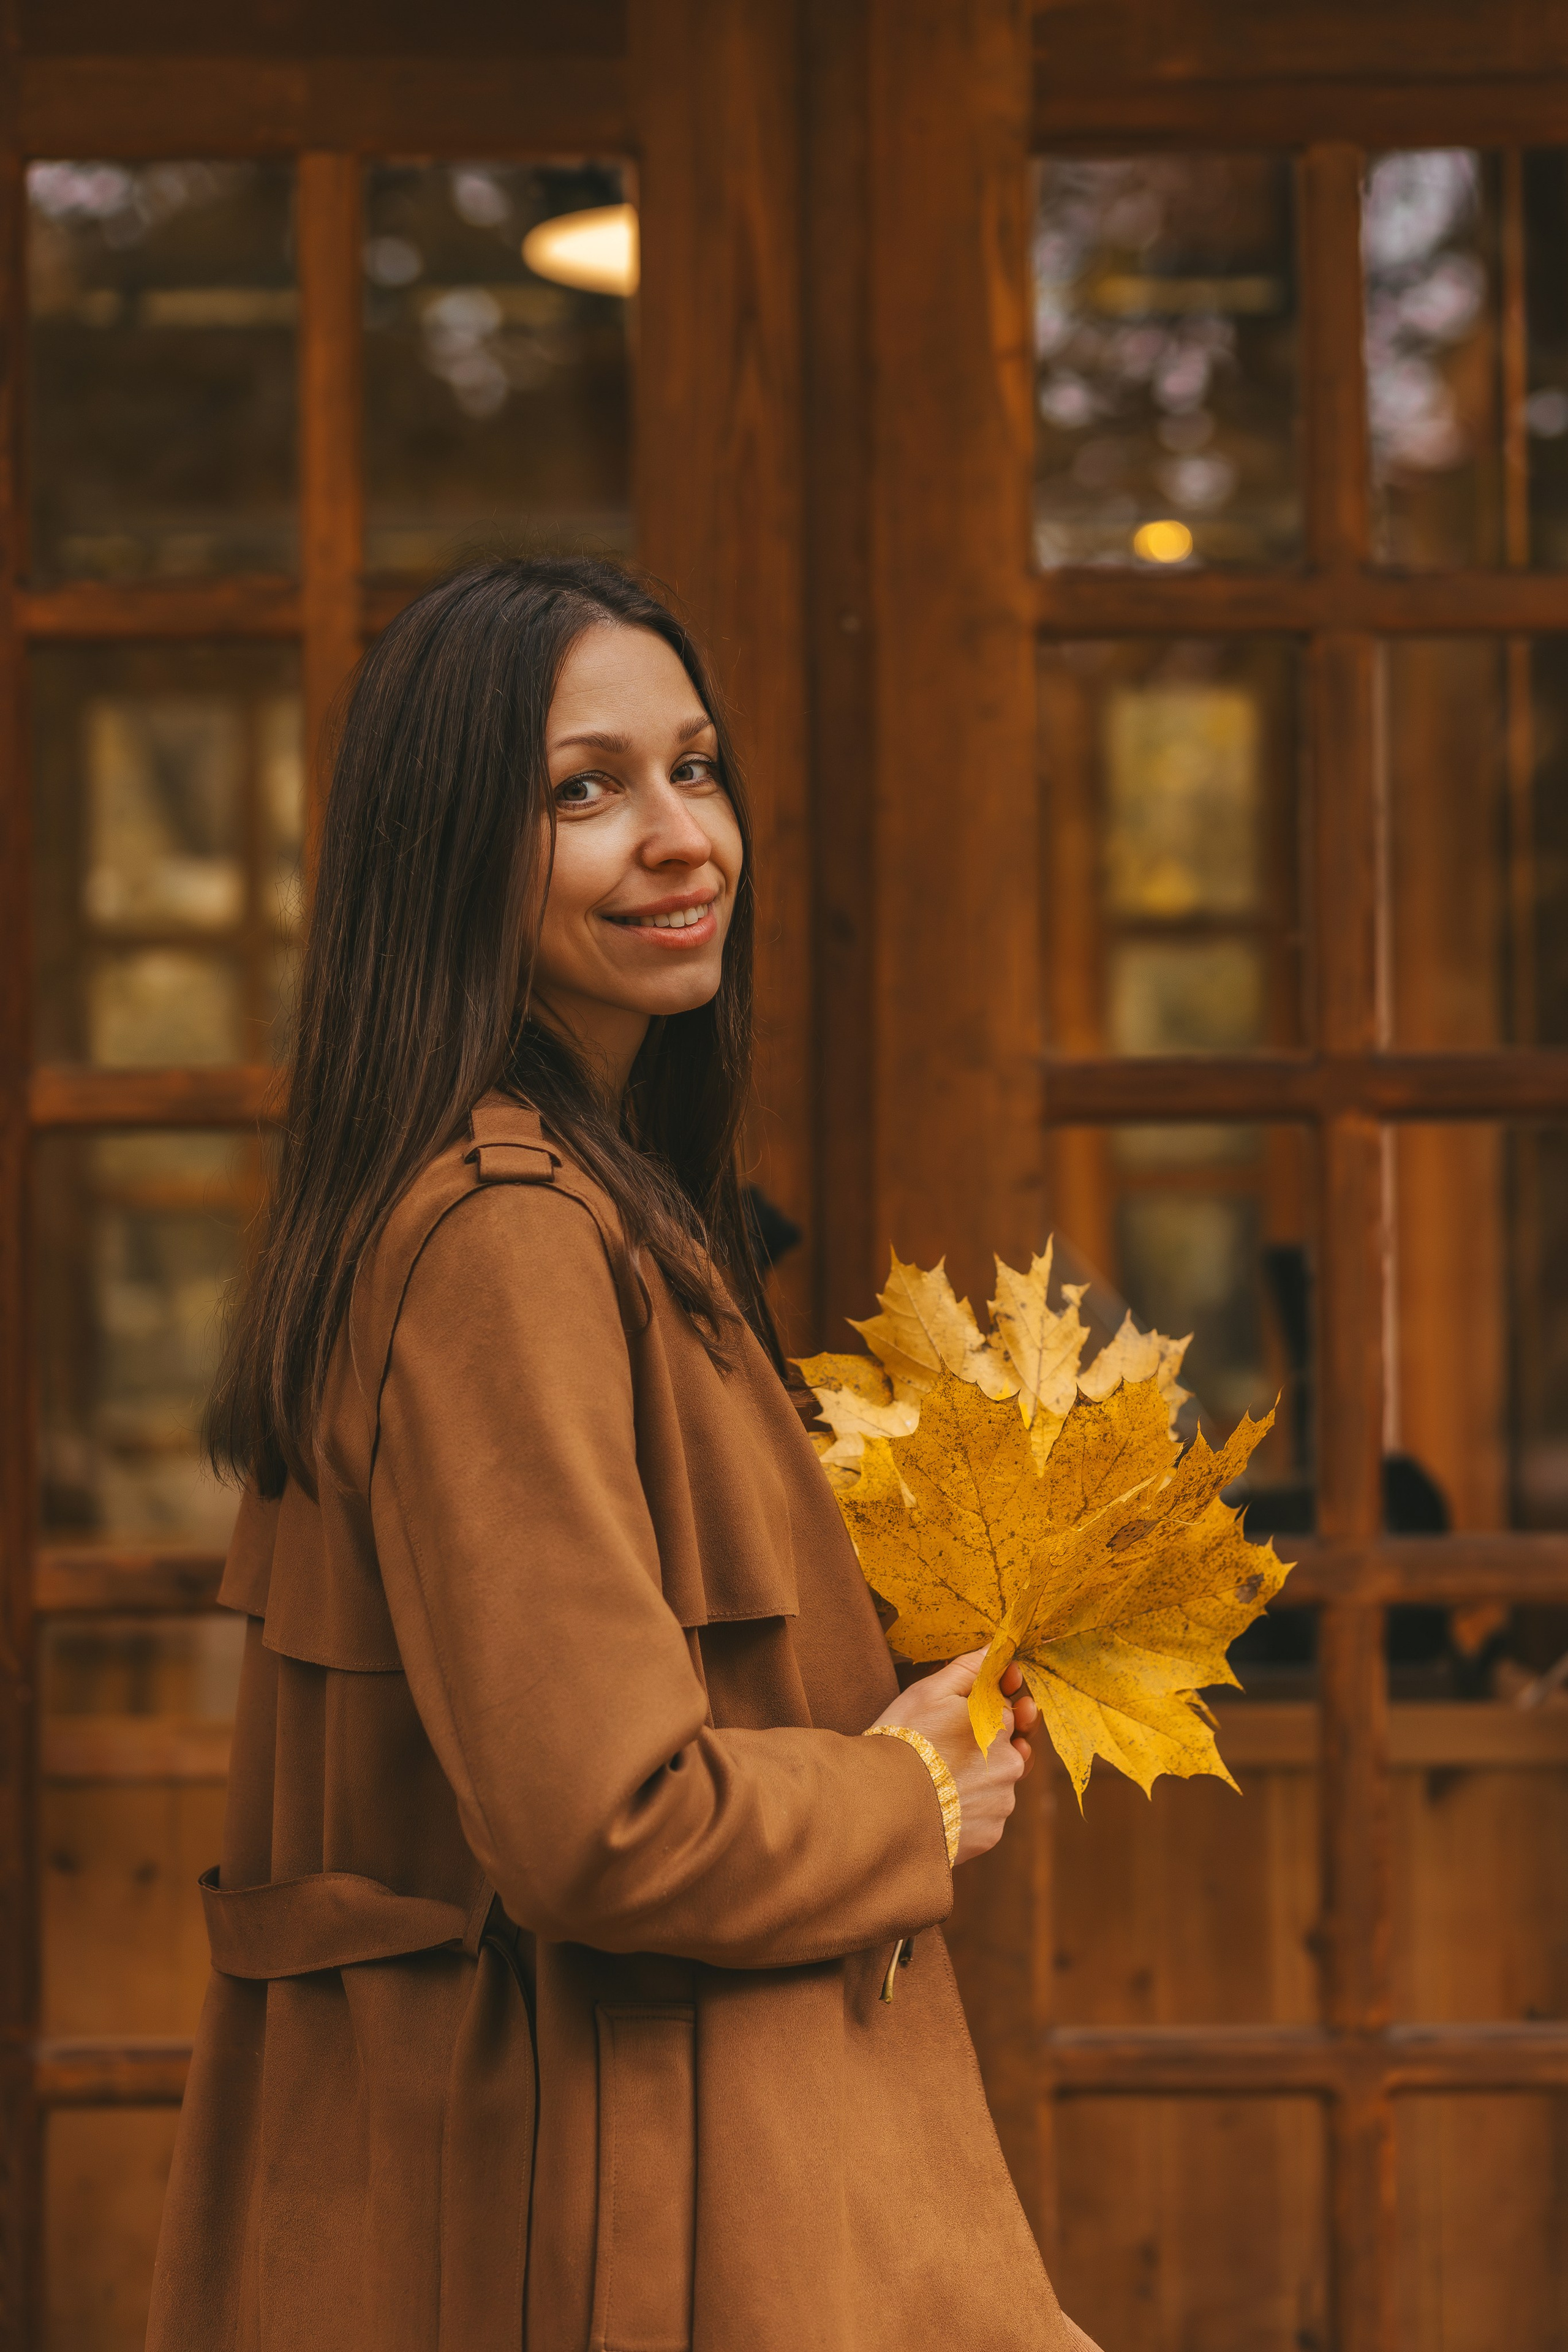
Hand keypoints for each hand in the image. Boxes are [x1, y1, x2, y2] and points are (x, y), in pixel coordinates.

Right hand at [868, 1651, 1037, 1865]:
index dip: (988, 1706)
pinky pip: (986, 1816)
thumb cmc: (903, 1740)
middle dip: (984, 1744)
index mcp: (1000, 1723)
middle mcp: (1011, 1763)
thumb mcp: (929, 1693)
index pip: (1007, 1708)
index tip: (968, 1709)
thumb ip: (969, 1669)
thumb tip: (997, 1648)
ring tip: (937, 1780)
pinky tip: (941, 1806)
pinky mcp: (991, 1834)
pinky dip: (969, 1810)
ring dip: (977, 1779)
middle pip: (1006, 1747)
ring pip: (996, 1783)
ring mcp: (1002, 1802)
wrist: (882, 1807)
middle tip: (946, 1747)